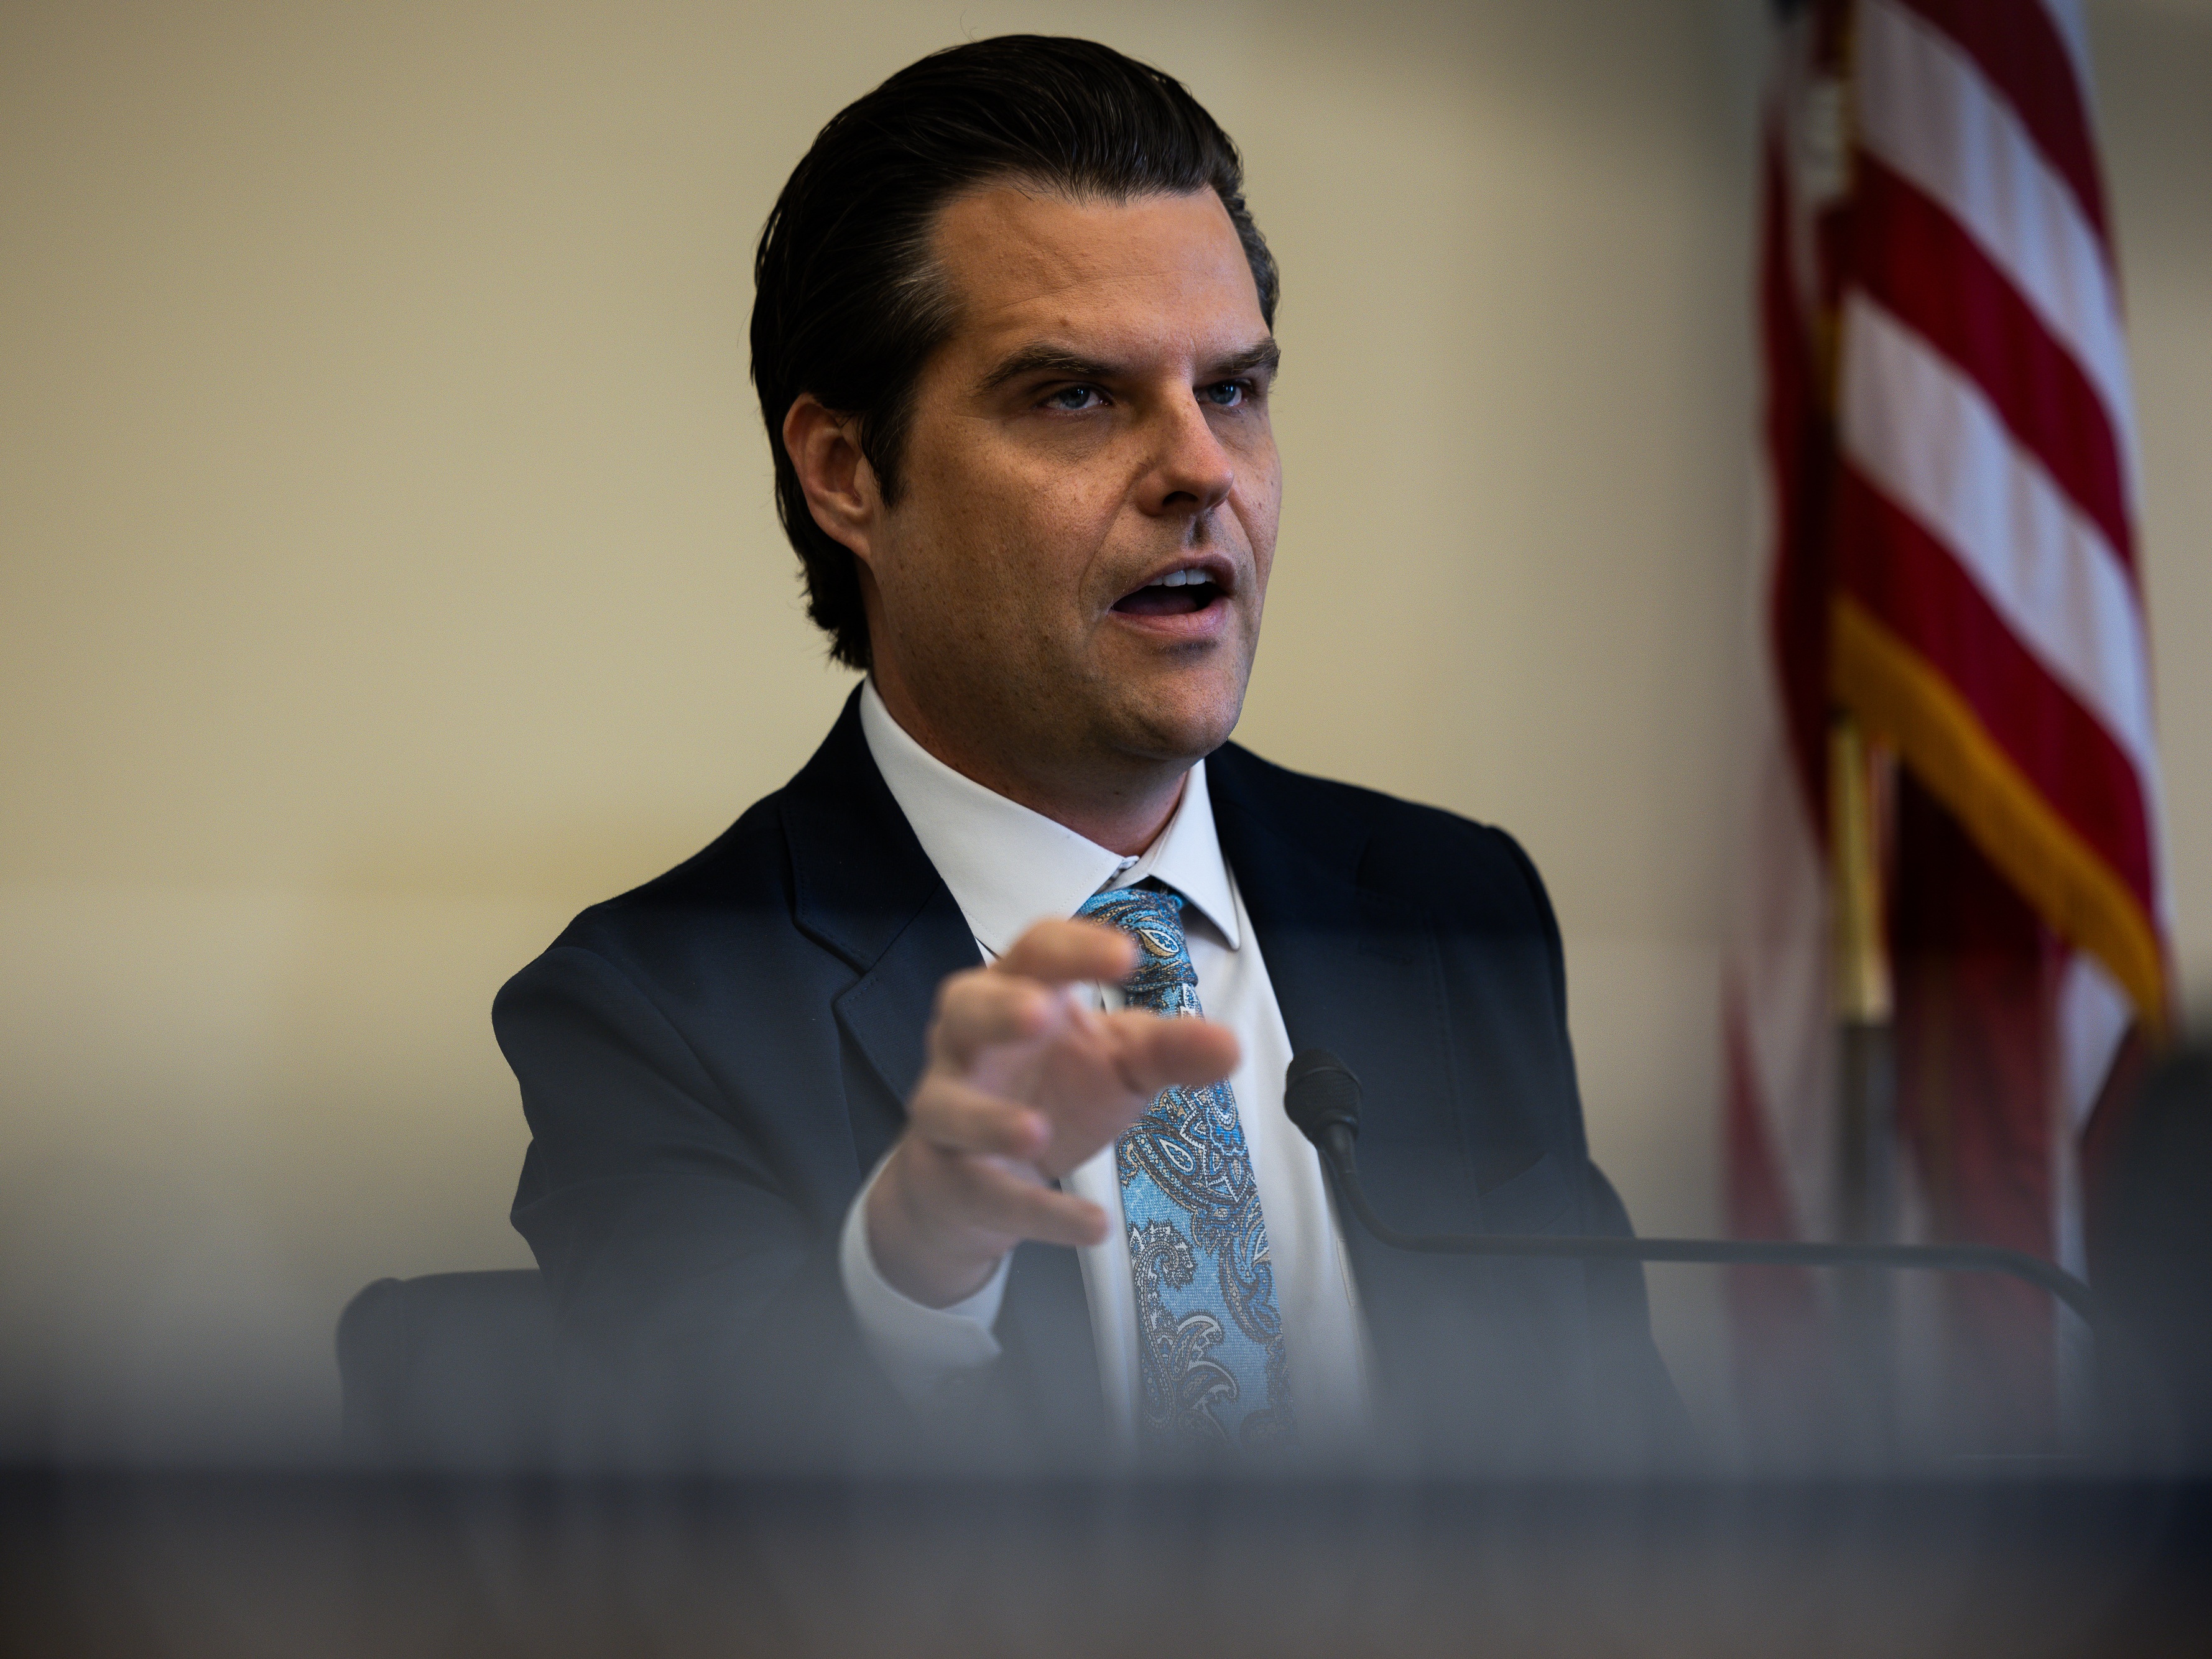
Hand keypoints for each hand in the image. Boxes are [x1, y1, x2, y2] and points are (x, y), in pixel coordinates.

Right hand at [864, 917, 1239, 1307]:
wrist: (977, 1180)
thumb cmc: (1053, 1091)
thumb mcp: (1118, 1064)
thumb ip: (1169, 1051)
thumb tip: (1231, 1046)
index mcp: (1016, 993)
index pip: (1037, 952)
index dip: (1075, 949)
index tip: (1126, 956)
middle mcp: (968, 1043)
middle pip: (964, 1007)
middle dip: (999, 1010)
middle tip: (1041, 1013)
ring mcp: (948, 1110)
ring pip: (948, 1106)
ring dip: (990, 1119)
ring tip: (1038, 1132)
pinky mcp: (953, 1178)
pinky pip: (988, 1192)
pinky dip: (1040, 1211)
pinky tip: (1092, 1225)